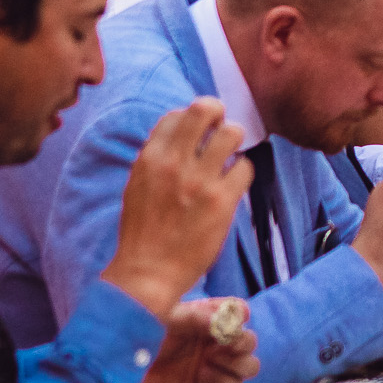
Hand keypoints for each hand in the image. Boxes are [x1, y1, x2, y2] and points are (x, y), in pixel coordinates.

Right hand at [102, 99, 252, 316]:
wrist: (148, 273)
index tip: (199, 131)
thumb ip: (157, 158)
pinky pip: (245, 166)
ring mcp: (200, 180)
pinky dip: (242, 172)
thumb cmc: (142, 233)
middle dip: (218, 113)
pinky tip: (232, 185)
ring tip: (229, 157)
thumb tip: (181, 134)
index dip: (192, 118)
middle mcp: (174, 163)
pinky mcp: (222, 200)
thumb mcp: (137, 185)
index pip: (177, 114)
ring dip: (234, 141)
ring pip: (232, 132)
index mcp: (150, 158)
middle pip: (205, 109)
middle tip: (221, 129)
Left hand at [140, 297, 259, 382]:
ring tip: (210, 362)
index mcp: (207, 317)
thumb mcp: (166, 317)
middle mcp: (215, 342)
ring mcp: (213, 366)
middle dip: (242, 343)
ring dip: (237, 364)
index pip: (238, 311)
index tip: (233, 319)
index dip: (240, 314)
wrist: (119, 371)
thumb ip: (196, 317)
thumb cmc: (141, 334)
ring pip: (249, 366)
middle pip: (250, 341)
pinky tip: (202, 377)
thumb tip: (225, 321)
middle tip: (224, 345)